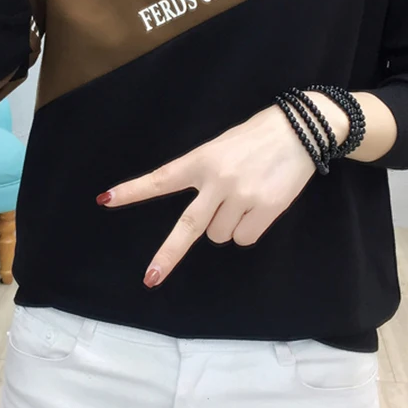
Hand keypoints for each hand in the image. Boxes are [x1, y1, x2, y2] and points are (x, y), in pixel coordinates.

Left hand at [98, 95, 349, 287]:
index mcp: (202, 159)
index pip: (162, 178)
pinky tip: (260, 206)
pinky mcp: (267, 209)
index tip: (106, 199)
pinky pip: (245, 238)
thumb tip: (205, 217)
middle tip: (150, 278)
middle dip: (168, 255)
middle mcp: (218, 180)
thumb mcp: (223, 146)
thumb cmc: (257, 136)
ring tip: (246, 196)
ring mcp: (242, 196)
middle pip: (189, 227)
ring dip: (228, 224)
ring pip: (221, 235)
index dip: (133, 190)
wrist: (302, 129)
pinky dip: (249, 229)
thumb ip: (207, 174)